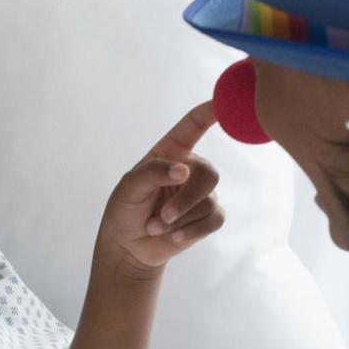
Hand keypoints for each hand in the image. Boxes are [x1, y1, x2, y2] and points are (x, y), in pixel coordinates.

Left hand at [99, 101, 223, 275]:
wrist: (128, 247)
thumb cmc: (125, 210)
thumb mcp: (129, 187)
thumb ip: (154, 172)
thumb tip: (184, 170)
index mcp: (170, 153)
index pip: (193, 125)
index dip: (211, 111)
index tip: (223, 101)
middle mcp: (190, 169)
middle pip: (208, 174)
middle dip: (186, 199)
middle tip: (163, 216)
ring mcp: (201, 193)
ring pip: (208, 201)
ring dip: (180, 219)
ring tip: (156, 227)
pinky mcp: (207, 217)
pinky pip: (214, 219)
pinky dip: (192, 231)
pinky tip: (174, 237)